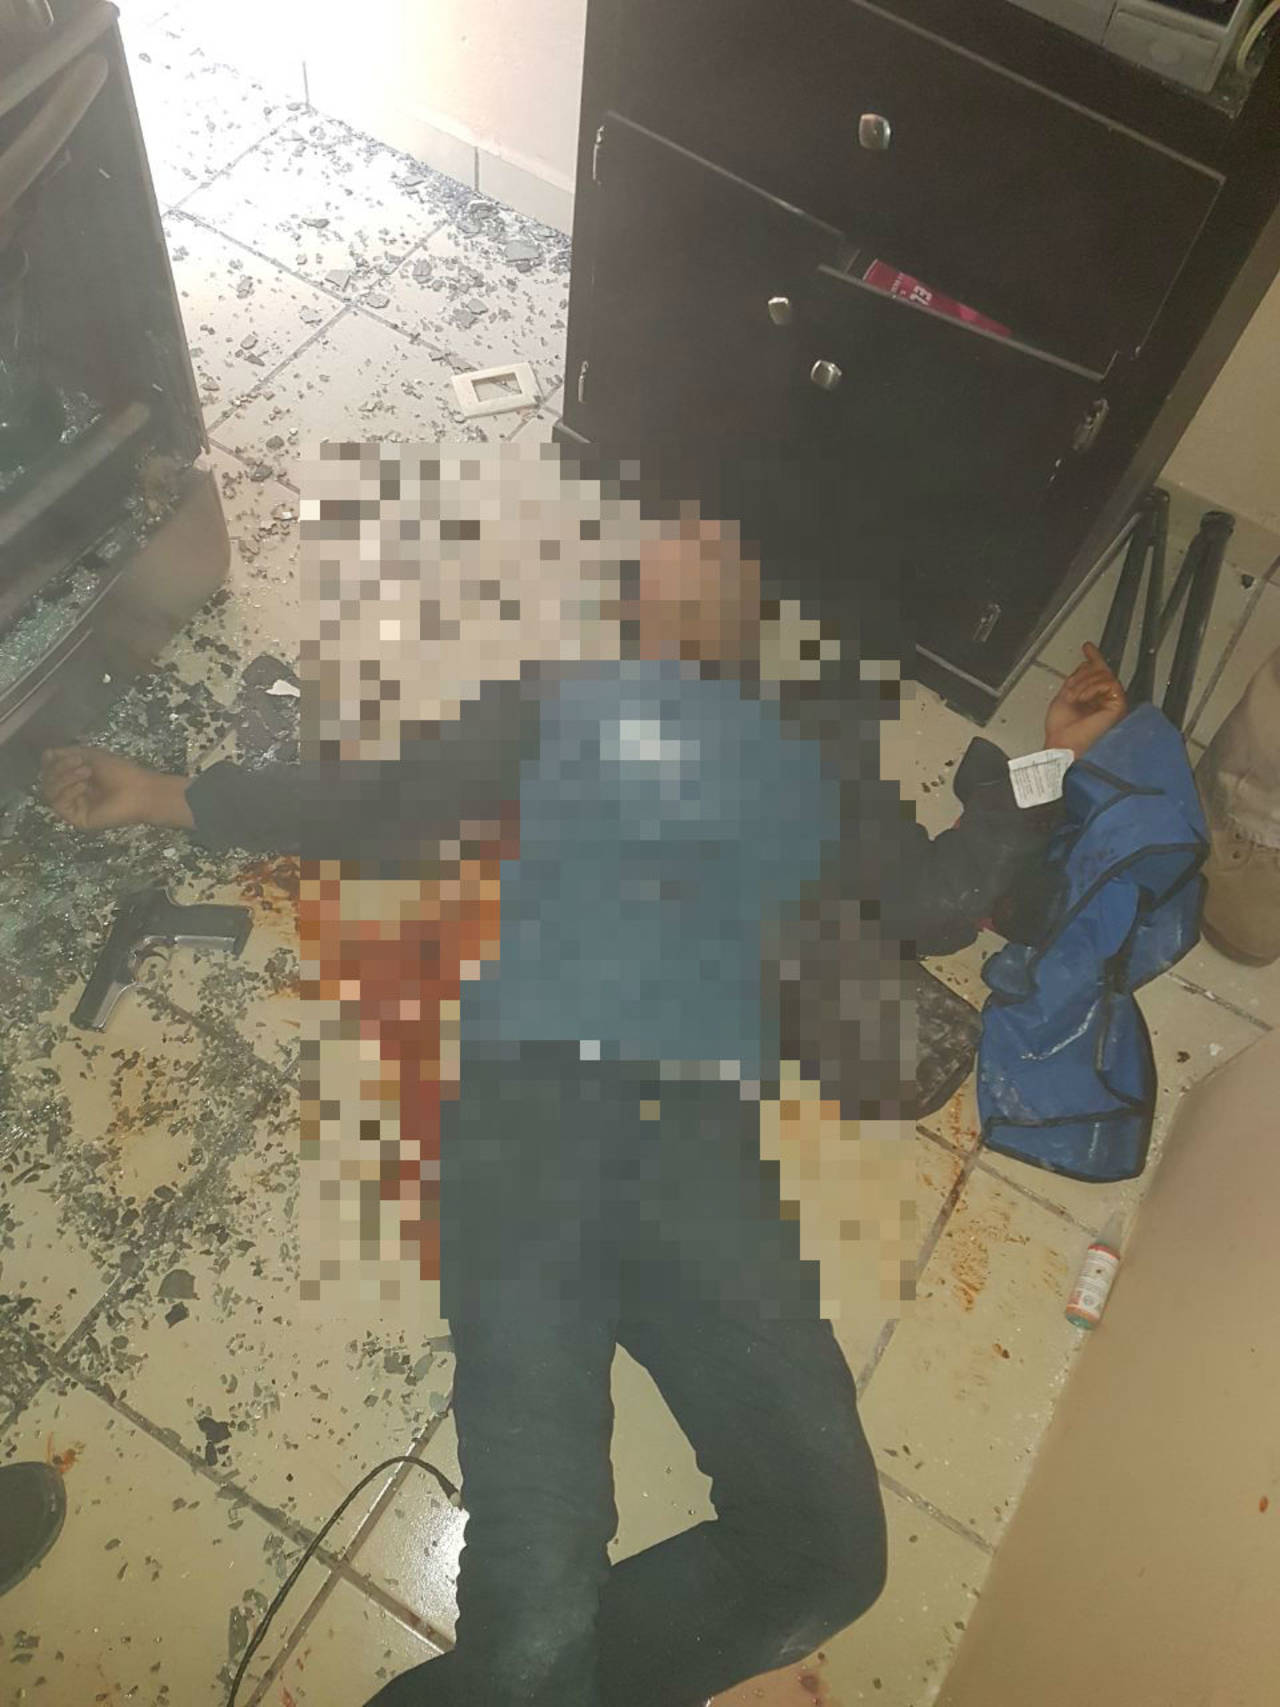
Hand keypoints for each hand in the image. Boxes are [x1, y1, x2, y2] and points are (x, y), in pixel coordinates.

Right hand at [39, 746, 193, 830]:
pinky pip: (60, 805)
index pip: (50, 771)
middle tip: (80, 762)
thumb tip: (46, 754)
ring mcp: (75, 807)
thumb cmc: (121, 772)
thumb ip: (68, 754)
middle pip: (48, 781)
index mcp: (76, 778)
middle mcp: (74, 793)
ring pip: (50, 793)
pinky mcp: (78, 819)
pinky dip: (68, 791)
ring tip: (86, 772)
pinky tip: (83, 786)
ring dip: (64, 778)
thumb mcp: (91, 756)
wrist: (140, 790)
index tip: (58, 754)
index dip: (51, 762)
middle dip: (59, 768)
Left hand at [1044, 643, 1127, 758]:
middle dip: (1082, 675)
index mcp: (1090, 699)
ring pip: (1104, 675)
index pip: (1096, 674)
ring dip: (1084, 683)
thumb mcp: (1064, 697)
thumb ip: (1076, 681)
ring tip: (1075, 698)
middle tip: (1071, 689)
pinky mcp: (1119, 705)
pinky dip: (1092, 687)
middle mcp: (1103, 701)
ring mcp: (1112, 703)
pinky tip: (1083, 698)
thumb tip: (1085, 664)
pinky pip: (1109, 683)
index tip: (1087, 647)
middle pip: (1100, 671)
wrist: (1064, 745)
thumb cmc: (1062, 731)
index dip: (1093, 657)